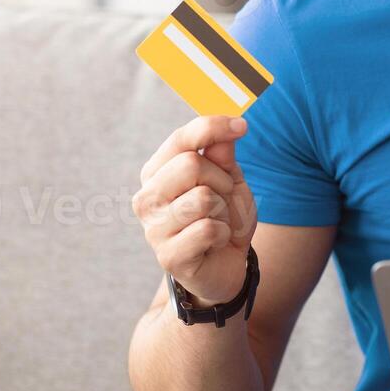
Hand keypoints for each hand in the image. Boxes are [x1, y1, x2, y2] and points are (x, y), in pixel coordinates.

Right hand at [132, 115, 256, 306]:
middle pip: (191, 165)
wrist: (226, 264)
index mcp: (157, 173)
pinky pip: (208, 229)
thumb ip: (223, 154)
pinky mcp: (168, 256)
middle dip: (221, 180)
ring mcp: (154, 228)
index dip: (213, 127)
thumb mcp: (229, 180)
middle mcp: (147, 198)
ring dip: (224, 211)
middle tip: (223, 199)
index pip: (181, 139)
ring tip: (218, 222)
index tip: (242, 125)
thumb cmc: (223, 216)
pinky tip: (214, 242)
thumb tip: (229, 127)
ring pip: (203, 198)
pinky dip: (223, 234)